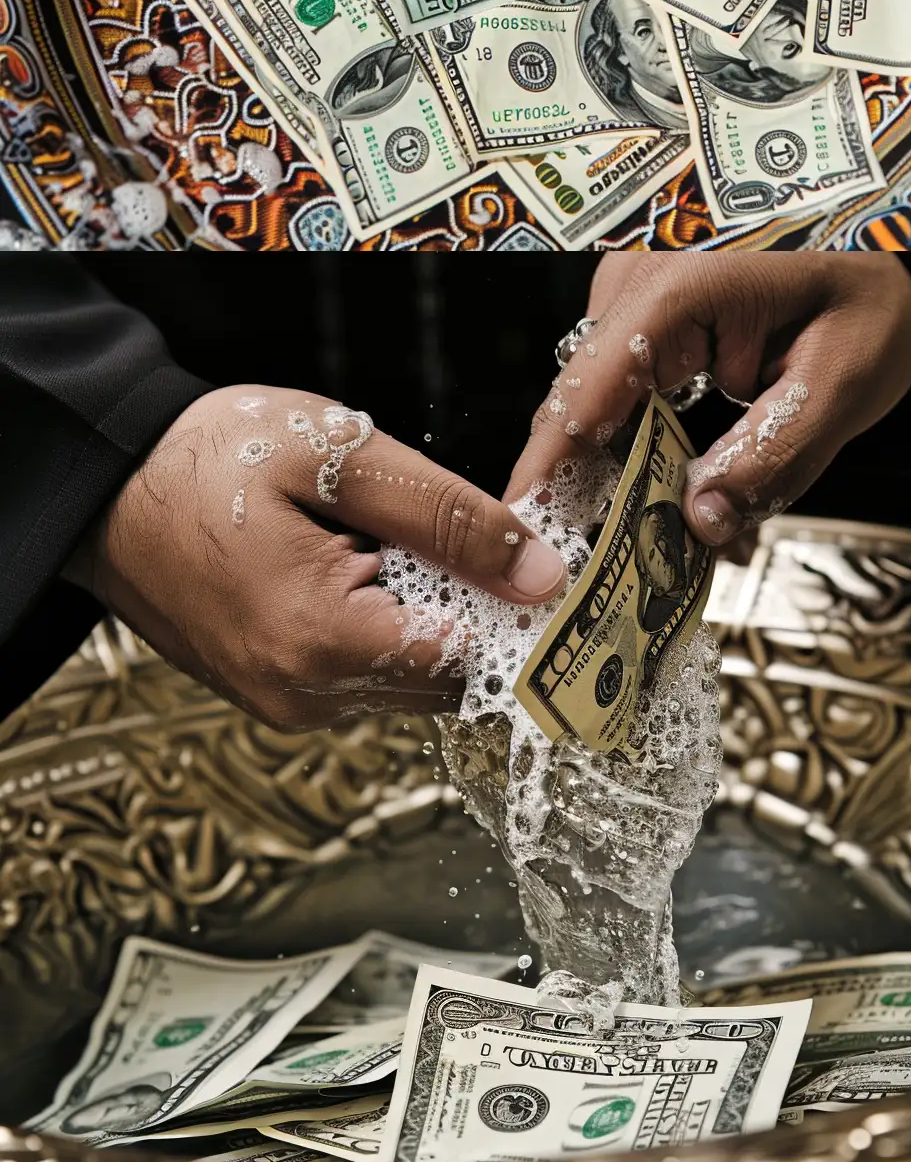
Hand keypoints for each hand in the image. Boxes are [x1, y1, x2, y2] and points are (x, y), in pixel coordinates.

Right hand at [70, 385, 567, 730]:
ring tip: (423, 543)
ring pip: (416, 679)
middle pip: (452, 679)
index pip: (475, 663)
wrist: (109, 483)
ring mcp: (290, 702)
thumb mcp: (342, 459)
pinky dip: (398, 625)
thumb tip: (540, 571)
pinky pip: (373, 672)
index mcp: (323, 642)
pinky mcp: (281, 691)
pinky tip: (385, 565)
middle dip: (485, 614)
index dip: (524, 614)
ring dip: (440, 619)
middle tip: (490, 539)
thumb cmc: (213, 459)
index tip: (549, 561)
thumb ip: (448, 516)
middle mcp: (307, 694)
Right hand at [508, 251, 910, 544]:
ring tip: (657, 544)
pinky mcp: (651, 314)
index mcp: (684, 281)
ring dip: (627, 475)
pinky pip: (631, 392)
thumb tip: (701, 522)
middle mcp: (643, 276)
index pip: (590, 386)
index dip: (552, 470)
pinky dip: (648, 447)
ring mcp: (640, 291)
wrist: (893, 240)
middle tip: (602, 573)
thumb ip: (777, 454)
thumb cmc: (873, 290)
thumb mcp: (847, 379)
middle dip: (595, 493)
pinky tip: (678, 494)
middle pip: (585, 403)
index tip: (529, 543)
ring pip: (605, 406)